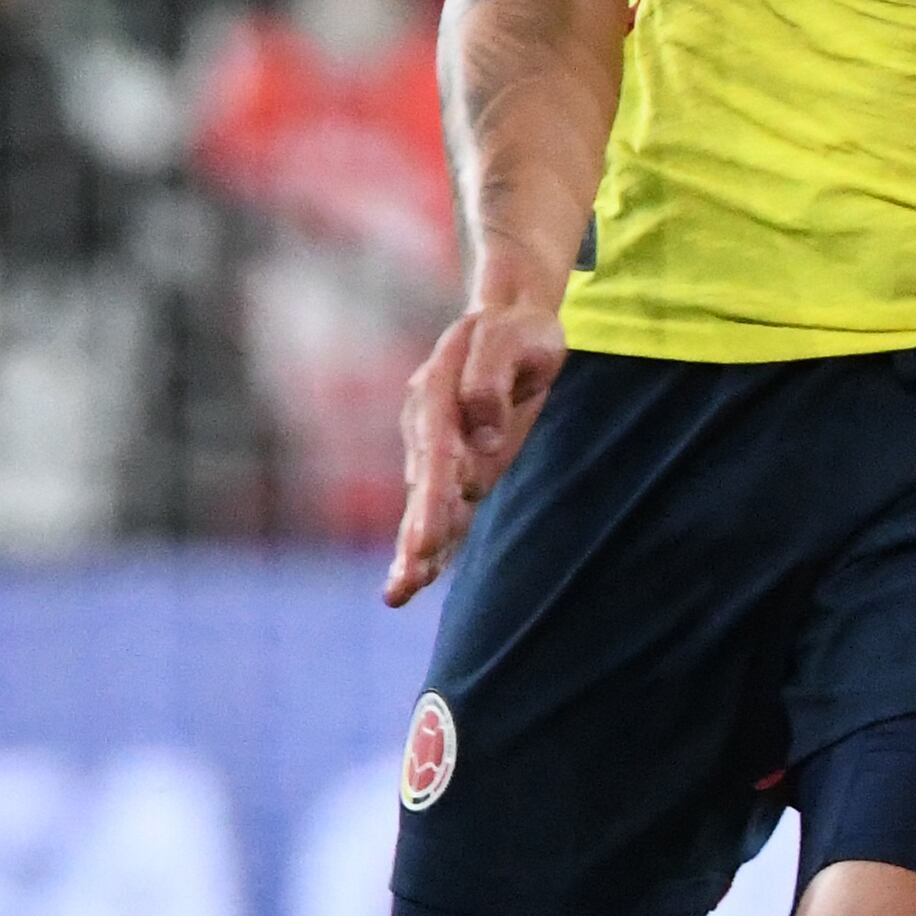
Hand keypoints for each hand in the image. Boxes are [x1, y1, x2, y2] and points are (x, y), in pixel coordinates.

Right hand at [386, 292, 568, 604]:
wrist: (508, 325)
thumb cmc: (513, 332)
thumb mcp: (510, 340)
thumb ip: (490, 380)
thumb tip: (484, 435)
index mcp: (437, 394)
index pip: (436, 449)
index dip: (432, 493)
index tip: (426, 536)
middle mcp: (429, 429)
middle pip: (425, 486)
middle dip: (418, 531)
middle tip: (411, 572)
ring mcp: (441, 453)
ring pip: (428, 506)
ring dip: (415, 548)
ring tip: (401, 590)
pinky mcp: (462, 468)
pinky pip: (445, 509)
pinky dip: (430, 544)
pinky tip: (417, 580)